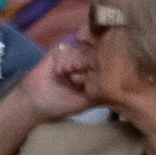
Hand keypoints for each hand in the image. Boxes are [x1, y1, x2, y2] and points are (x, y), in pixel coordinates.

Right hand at [0, 40, 109, 154]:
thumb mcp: (86, 102)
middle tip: (76, 79)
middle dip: (86, 66)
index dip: (99, 70)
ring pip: (80, 52)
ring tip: (66, 75)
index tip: (91, 80)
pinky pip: (66, 49)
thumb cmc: (61, 104)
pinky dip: (63, 60)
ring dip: (74, 63)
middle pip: (94, 56)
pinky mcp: (58, 52)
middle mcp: (84, 64)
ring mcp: (72, 57)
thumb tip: (119, 89)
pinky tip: (59, 72)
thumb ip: (102, 92)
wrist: (36, 103)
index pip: (104, 65)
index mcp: (93, 75)